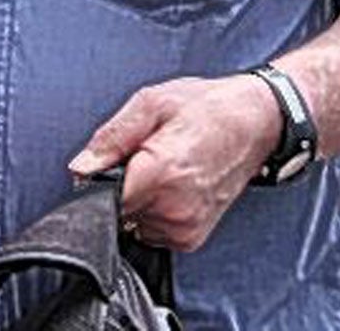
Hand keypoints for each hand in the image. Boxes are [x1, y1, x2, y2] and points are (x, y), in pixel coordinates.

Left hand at [67, 74, 284, 251]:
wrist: (256, 122)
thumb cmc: (209, 107)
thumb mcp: (153, 102)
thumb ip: (112, 137)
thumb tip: (82, 166)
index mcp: (161, 171)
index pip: (103, 199)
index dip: (96, 182)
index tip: (103, 168)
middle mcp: (173, 206)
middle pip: (117, 211)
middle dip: (121, 187)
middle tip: (142, 158)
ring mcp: (184, 227)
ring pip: (134, 223)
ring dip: (138, 202)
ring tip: (163, 170)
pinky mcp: (191, 238)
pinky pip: (153, 231)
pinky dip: (155, 212)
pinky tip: (173, 187)